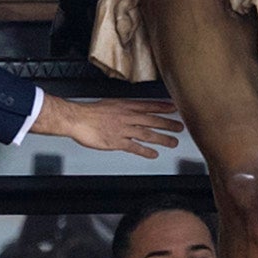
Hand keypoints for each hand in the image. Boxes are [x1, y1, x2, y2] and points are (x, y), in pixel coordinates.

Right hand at [43, 95, 183, 156]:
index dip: (163, 107)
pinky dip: (145, 151)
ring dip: (162, 139)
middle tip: (179, 127)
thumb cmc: (90, 112)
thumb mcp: (110, 103)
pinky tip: (154, 154)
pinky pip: (135, 147)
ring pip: (147, 134)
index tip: (174, 109)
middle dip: (168, 124)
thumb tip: (131, 109)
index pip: (149, 106)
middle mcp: (127, 117)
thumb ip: (123, 108)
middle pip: (152, 120)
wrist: (77, 119)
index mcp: (125, 106)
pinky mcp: (117, 142)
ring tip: (172, 142)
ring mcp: (123, 130)